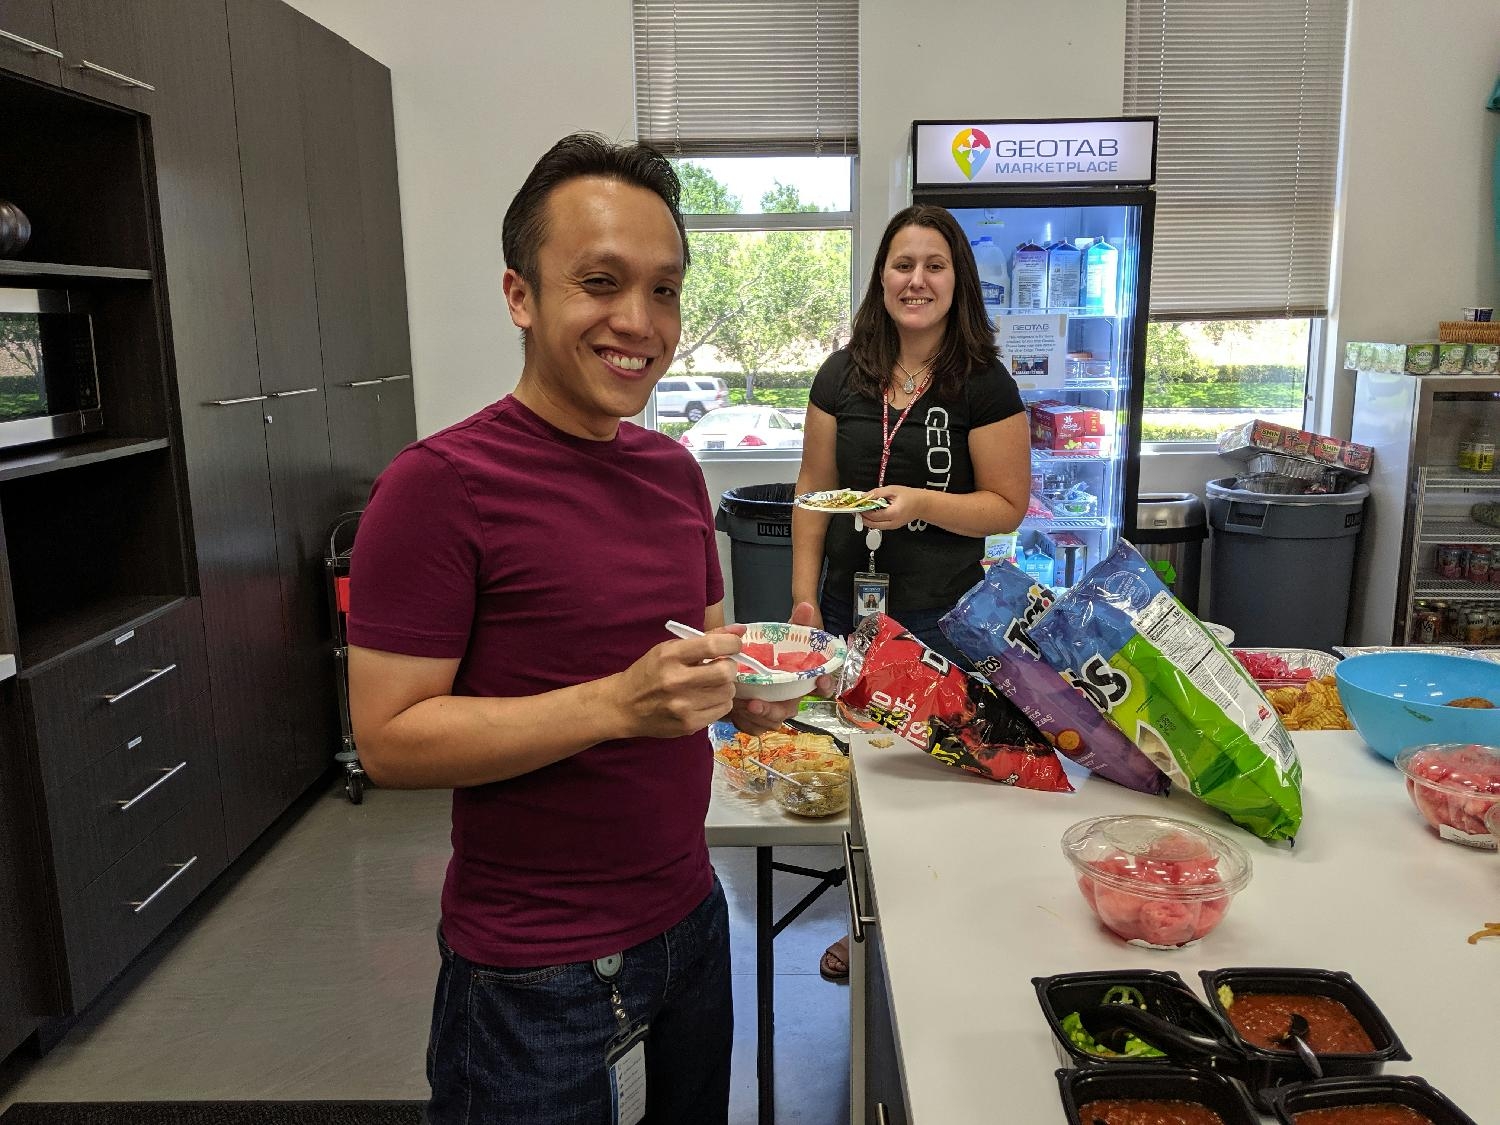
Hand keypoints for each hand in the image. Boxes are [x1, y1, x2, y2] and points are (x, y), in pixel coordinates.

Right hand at [607, 633, 739, 738]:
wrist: (624, 706)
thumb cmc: (649, 672)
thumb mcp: (669, 649)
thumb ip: (706, 638)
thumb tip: (740, 629)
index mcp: (670, 656)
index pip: (713, 646)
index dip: (732, 644)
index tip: (733, 645)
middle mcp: (676, 681)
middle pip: (725, 672)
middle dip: (730, 667)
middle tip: (722, 667)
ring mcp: (683, 706)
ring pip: (728, 692)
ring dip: (725, 686)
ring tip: (712, 684)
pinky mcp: (688, 724)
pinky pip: (722, 710)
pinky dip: (720, 702)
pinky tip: (706, 699)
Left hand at [725, 601, 835, 734]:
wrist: (732, 670)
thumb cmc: (764, 655)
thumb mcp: (776, 636)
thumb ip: (794, 623)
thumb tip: (807, 606)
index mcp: (799, 678)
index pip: (822, 684)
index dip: (825, 684)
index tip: (820, 680)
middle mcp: (790, 696)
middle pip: (790, 709)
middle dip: (773, 709)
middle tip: (754, 703)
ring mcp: (775, 710)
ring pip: (771, 721)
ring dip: (754, 715)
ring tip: (737, 704)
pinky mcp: (758, 721)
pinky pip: (755, 728)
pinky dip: (745, 722)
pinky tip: (734, 713)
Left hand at [860, 484, 925, 530]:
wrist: (921, 504)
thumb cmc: (909, 496)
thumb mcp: (893, 489)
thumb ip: (877, 493)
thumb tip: (864, 496)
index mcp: (893, 513)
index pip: (873, 515)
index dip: (863, 511)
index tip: (857, 505)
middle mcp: (892, 522)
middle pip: (871, 524)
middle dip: (861, 517)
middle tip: (855, 510)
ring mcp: (892, 526)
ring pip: (874, 526)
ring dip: (865, 520)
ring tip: (860, 511)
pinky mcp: (892, 527)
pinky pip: (879, 525)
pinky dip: (872, 520)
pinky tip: (869, 514)